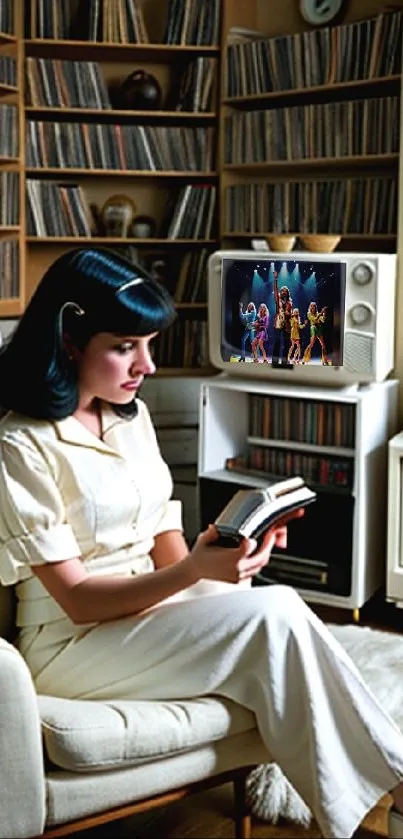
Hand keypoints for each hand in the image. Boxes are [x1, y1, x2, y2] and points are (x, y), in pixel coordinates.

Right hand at [186, 509, 303, 584]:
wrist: (195, 570)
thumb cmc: (200, 554)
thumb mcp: (204, 539)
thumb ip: (213, 532)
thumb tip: (217, 526)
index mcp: (230, 558)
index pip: (250, 548)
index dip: (259, 540)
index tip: (264, 532)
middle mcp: (237, 569)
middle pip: (261, 558)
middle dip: (269, 546)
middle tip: (271, 535)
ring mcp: (238, 576)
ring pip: (260, 566)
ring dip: (265, 554)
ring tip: (266, 543)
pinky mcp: (238, 580)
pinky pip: (254, 571)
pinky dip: (258, 562)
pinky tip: (256, 553)